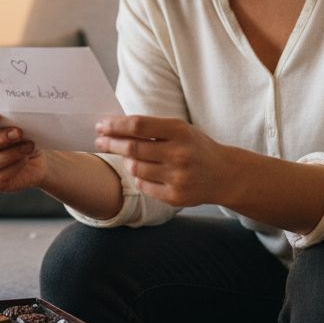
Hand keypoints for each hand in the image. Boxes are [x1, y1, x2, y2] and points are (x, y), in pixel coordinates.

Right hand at [0, 111, 46, 192]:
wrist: (38, 158)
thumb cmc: (25, 136)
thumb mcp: (20, 124)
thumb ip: (13, 119)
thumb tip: (17, 116)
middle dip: (0, 138)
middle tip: (18, 133)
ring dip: (10, 154)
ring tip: (28, 147)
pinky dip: (13, 168)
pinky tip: (24, 160)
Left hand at [94, 115, 236, 207]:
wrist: (224, 174)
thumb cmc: (195, 147)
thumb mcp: (180, 130)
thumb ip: (152, 128)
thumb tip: (115, 127)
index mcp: (180, 131)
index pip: (138, 126)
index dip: (115, 125)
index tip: (101, 125)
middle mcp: (179, 154)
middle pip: (132, 148)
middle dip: (110, 143)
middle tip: (99, 141)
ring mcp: (177, 177)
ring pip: (135, 168)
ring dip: (125, 161)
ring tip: (124, 155)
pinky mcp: (175, 197)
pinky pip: (143, 185)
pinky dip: (137, 177)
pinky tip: (140, 171)